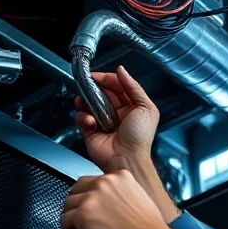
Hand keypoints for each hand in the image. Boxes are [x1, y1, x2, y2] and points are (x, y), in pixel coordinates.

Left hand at [61, 171, 175, 228]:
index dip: (88, 198)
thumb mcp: (138, 199)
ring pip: (68, 205)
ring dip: (72, 219)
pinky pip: (64, 221)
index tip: (91, 209)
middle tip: (83, 222)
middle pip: (76, 190)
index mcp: (120, 176)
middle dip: (77, 207)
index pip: (92, 181)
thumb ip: (119, 196)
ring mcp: (92, 197)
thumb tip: (103, 206)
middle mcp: (104, 182)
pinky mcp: (83, 214)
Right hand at [74, 67, 179, 221]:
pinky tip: (91, 122)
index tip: (98, 76)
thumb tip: (122, 71)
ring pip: (89, 102)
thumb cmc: (139, 138)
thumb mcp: (145, 107)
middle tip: (89, 86)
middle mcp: (117, 111)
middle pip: (101, 92)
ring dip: (86, 100)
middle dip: (94, 88)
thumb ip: (134, 87)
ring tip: (87, 103)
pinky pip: (82, 117)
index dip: (107, 78)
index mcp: (131, 105)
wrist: (126, 158)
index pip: (117, 85)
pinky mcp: (90, 130)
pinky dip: (84, 117)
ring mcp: (103, 120)